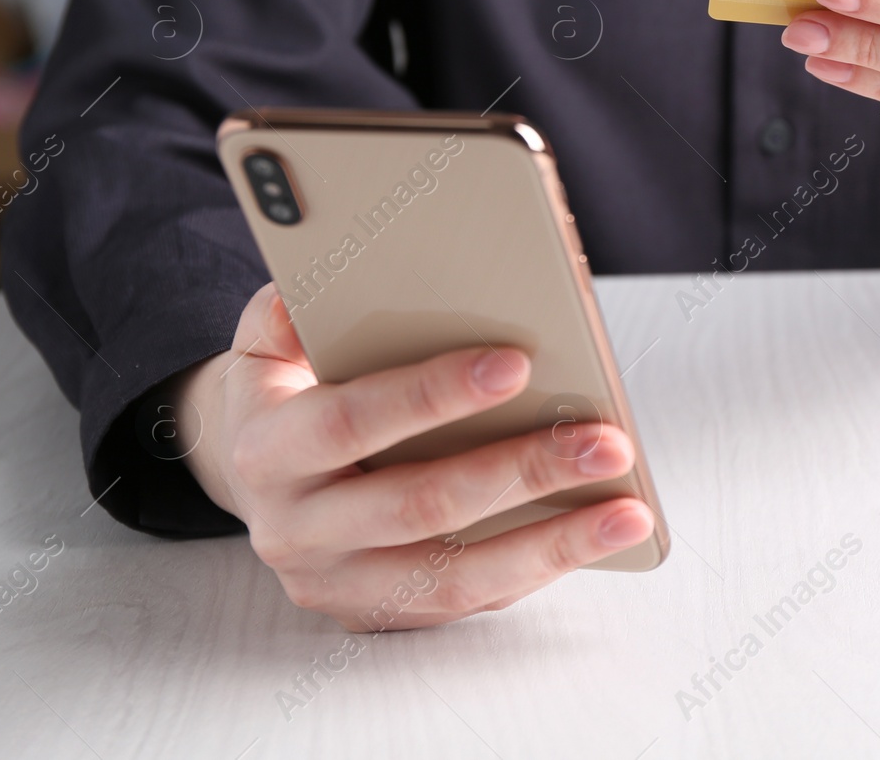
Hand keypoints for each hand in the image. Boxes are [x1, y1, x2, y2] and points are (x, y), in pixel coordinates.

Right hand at [173, 284, 654, 630]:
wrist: (251, 483)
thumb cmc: (284, 394)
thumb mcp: (265, 344)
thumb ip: (293, 308)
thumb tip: (346, 266)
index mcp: (267, 452)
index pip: (350, 422)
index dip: (431, 394)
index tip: (518, 364)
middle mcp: (296, 529)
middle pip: (421, 506)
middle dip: (522, 471)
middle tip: (605, 441)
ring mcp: (340, 582)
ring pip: (456, 574)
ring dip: (553, 542)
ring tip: (628, 510)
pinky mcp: (382, 612)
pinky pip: (472, 598)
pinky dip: (540, 568)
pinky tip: (598, 536)